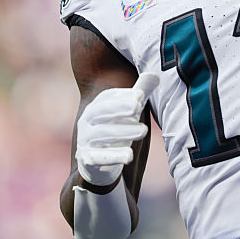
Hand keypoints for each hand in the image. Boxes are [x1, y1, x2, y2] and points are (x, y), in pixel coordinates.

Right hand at [75, 72, 158, 186]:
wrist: (98, 163)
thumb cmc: (116, 130)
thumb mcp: (128, 113)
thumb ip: (139, 94)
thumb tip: (155, 74)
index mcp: (95, 107)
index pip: (106, 98)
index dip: (122, 96)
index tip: (140, 94)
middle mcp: (86, 121)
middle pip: (100, 111)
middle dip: (119, 108)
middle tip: (138, 107)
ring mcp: (85, 140)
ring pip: (101, 134)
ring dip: (123, 131)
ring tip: (144, 131)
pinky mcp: (87, 160)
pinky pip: (98, 157)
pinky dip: (113, 156)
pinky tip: (129, 156)